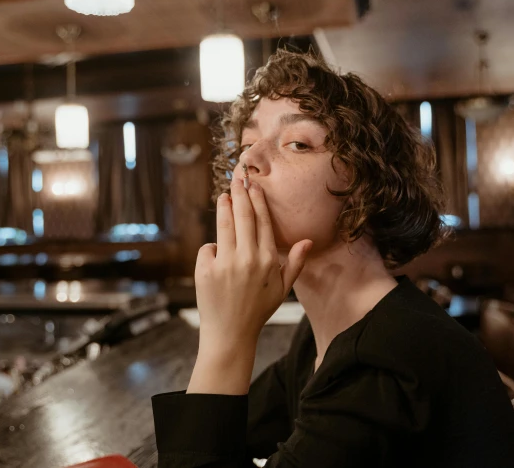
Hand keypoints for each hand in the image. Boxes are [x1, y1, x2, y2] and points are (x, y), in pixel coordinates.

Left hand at [187, 164, 311, 393]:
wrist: (230, 334)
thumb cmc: (257, 310)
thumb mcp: (282, 289)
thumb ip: (295, 263)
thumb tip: (308, 241)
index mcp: (267, 261)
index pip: (263, 222)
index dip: (258, 201)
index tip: (254, 186)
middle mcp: (247, 259)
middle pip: (243, 217)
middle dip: (240, 194)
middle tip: (237, 178)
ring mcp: (225, 264)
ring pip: (224, 226)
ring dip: (224, 207)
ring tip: (224, 195)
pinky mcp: (206, 270)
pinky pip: (208, 248)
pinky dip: (212, 249)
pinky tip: (216, 253)